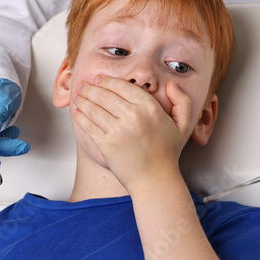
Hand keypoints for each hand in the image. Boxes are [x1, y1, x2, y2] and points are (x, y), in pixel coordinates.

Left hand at [72, 76, 190, 192]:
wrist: (155, 180)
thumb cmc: (167, 153)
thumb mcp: (183, 125)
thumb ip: (181, 101)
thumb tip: (171, 85)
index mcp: (150, 108)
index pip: (123, 86)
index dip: (107, 80)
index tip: (99, 79)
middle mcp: (133, 116)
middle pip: (105, 94)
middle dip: (91, 88)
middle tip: (84, 86)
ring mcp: (118, 131)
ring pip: (94, 108)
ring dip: (83, 99)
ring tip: (78, 96)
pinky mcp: (106, 144)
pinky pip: (89, 125)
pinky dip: (81, 116)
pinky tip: (77, 112)